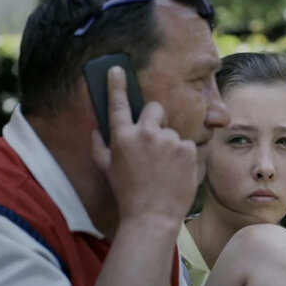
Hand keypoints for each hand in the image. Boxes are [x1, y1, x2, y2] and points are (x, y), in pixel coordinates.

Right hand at [92, 66, 197, 221]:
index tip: (116, 69)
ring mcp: (169, 140)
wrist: (153, 216)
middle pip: (154, 108)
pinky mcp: (188, 149)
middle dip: (155, 117)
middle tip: (153, 138)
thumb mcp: (107, 171)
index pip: (118, 104)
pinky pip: (186, 144)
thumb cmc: (127, 194)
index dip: (116, 84)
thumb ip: (100, 147)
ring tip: (164, 168)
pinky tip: (175, 171)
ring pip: (171, 131)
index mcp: (122, 137)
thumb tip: (97, 130)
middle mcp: (146, 133)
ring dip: (169, 143)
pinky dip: (182, 155)